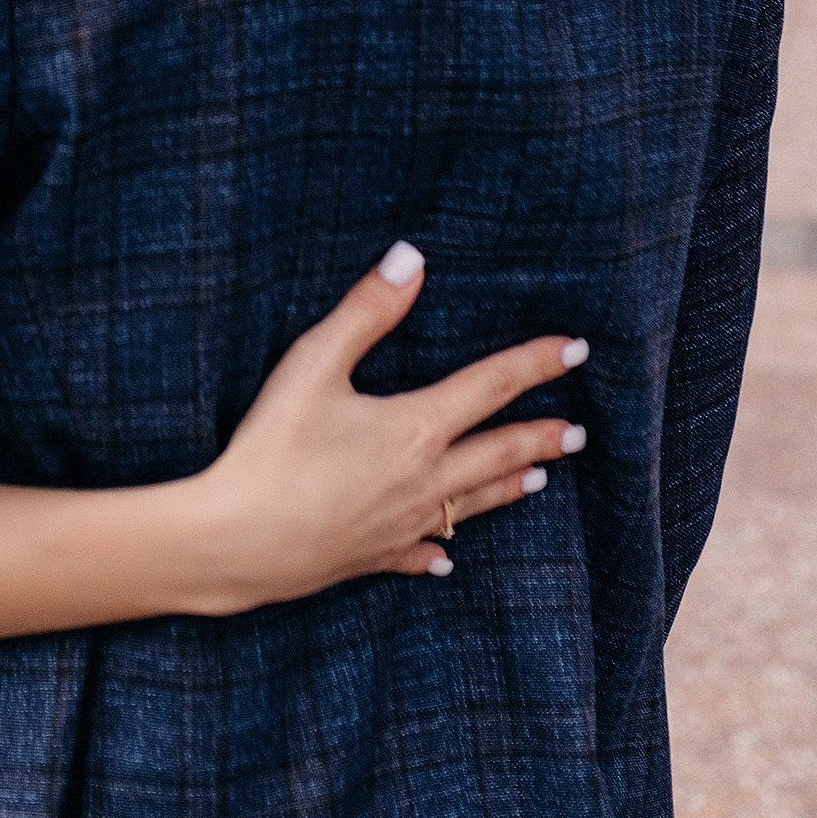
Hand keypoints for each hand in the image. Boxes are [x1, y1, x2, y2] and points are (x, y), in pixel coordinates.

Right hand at [184, 244, 588, 609]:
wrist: (238, 542)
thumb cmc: (272, 447)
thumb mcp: (313, 364)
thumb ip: (366, 311)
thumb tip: (411, 258)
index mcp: (414, 428)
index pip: (489, 387)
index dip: (534, 364)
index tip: (576, 350)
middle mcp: (422, 480)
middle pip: (495, 453)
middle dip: (539, 437)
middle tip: (578, 432)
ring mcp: (400, 524)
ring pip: (470, 505)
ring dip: (507, 487)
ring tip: (539, 480)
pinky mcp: (371, 556)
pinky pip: (418, 553)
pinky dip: (438, 551)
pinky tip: (445, 559)